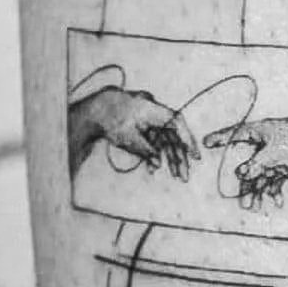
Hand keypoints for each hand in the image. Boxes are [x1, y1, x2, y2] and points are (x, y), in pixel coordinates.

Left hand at [69, 86, 199, 178]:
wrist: (92, 111)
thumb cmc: (110, 122)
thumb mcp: (129, 139)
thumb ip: (147, 151)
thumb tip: (158, 163)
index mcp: (153, 110)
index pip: (177, 124)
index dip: (188, 140)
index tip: (195, 156)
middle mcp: (154, 112)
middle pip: (173, 136)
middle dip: (179, 157)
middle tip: (184, 176)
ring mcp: (149, 118)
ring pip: (165, 139)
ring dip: (169, 157)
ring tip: (174, 176)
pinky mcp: (143, 124)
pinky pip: (155, 139)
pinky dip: (155, 152)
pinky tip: (154, 168)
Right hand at [204, 108, 287, 209]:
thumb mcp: (277, 153)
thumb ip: (258, 164)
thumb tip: (240, 175)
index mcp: (258, 133)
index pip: (234, 135)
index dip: (219, 139)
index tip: (204, 142)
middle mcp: (263, 146)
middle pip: (247, 168)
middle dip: (245, 187)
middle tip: (244, 205)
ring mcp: (274, 158)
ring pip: (260, 178)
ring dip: (258, 193)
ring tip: (256, 209)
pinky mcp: (285, 167)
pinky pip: (274, 182)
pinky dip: (274, 192)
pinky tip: (276, 203)